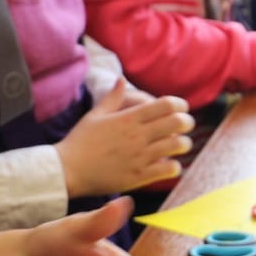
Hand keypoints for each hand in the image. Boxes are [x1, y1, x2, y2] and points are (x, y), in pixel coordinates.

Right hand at [56, 79, 193, 195]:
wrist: (68, 170)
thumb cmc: (80, 141)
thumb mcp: (94, 115)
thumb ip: (113, 97)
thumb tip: (122, 79)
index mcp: (128, 118)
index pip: (165, 105)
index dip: (179, 104)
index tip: (181, 108)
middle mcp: (137, 136)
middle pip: (176, 123)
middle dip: (187, 122)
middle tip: (186, 125)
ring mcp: (139, 157)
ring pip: (176, 146)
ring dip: (183, 144)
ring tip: (180, 145)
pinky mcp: (139, 176)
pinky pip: (168, 170)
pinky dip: (174, 166)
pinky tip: (169, 164)